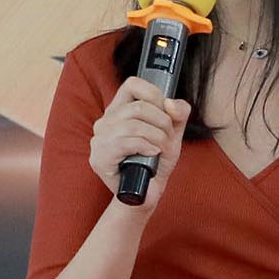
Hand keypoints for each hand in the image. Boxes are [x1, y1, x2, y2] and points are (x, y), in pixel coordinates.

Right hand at [88, 77, 191, 210]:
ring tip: (161, 148)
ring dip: (157, 136)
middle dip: (162, 122)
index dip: (154, 93)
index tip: (166, 111)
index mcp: (119, 111)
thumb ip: (179, 114)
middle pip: (138, 107)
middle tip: (167, 138)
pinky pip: (127, 142)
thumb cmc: (155, 162)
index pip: (132, 84)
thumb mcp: (173, 133)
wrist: (147, 193)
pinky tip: (152, 153)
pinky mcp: (99, 157)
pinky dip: (146, 146)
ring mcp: (99, 139)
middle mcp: (105, 122)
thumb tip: (170, 103)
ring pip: (134, 124)